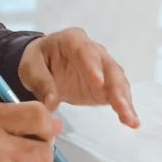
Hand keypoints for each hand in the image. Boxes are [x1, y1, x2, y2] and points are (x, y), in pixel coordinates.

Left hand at [18, 27, 139, 127]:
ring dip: (124, 100)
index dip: (93, 66)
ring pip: (118, 80)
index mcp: (72, 40)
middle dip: (116, 87)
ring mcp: (102, 66)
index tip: (98, 83)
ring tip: (131, 120)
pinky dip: (124, 106)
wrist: (45, 63)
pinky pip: (118, 93)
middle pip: (108, 66)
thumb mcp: (30, 68)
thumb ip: (41, 83)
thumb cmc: (38, 60)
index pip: (84, 51)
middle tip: (121, 107)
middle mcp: (93, 50)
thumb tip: (51, 103)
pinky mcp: (106, 83)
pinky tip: (131, 121)